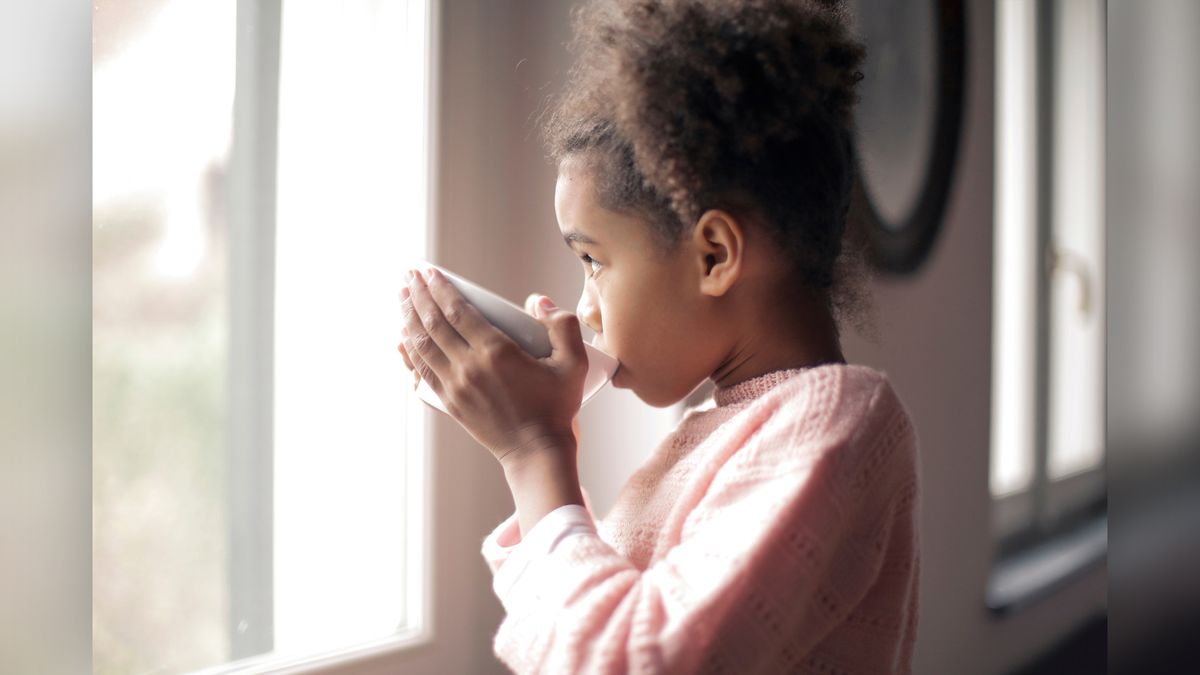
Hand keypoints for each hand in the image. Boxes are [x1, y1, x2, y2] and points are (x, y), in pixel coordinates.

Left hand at [397, 268, 587, 468]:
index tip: (430, 271)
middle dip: (419, 295)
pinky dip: (409, 352)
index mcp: (496, 353)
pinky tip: (402, 339)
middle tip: (410, 274)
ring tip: (403, 296)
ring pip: (422, 346)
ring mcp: (456, 387)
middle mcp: (469, 368)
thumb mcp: (573, 363)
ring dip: (409, 318)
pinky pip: (422, 372)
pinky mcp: (450, 403)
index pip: (458, 311)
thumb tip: (538, 301)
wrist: (537, 452)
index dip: (440, 288)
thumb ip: (563, 325)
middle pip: (433, 324)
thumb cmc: (556, 407)